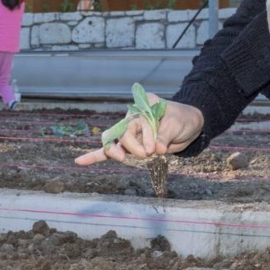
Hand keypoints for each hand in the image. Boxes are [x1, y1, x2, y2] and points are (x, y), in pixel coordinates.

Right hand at [75, 94, 204, 164]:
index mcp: (141, 108)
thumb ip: (165, 136)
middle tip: (147, 155)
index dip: (142, 138)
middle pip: (121, 134)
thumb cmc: (182, 119)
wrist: (189, 124)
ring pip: (114, 143)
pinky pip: (111, 150)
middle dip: (131, 147)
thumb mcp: (177, 124)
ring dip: (114, 152)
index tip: (155, 148)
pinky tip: (80, 161)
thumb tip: (158, 150)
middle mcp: (132, 119)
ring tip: (120, 158)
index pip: (133, 124)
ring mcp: (130, 132)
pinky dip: (96, 156)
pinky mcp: (131, 145)